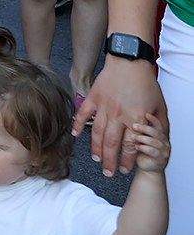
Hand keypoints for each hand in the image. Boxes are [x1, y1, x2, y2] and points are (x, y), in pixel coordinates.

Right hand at [77, 57, 167, 174]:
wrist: (129, 61)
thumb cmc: (146, 83)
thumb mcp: (159, 105)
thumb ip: (158, 124)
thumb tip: (158, 140)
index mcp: (136, 118)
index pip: (131, 145)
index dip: (128, 160)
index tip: (126, 169)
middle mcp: (119, 115)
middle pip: (113, 144)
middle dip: (111, 161)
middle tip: (109, 173)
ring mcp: (104, 107)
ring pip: (98, 133)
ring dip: (97, 149)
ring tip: (97, 160)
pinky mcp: (94, 98)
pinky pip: (83, 114)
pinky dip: (78, 124)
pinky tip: (76, 135)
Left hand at [130, 115, 171, 174]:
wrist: (146, 166)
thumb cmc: (142, 150)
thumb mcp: (140, 138)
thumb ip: (139, 130)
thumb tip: (129, 117)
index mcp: (160, 135)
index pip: (158, 125)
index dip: (153, 119)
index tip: (146, 114)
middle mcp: (164, 142)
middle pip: (156, 132)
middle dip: (144, 128)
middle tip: (134, 126)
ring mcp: (164, 151)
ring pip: (154, 142)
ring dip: (143, 138)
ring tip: (134, 137)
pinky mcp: (160, 159)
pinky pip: (153, 151)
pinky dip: (144, 148)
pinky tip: (137, 147)